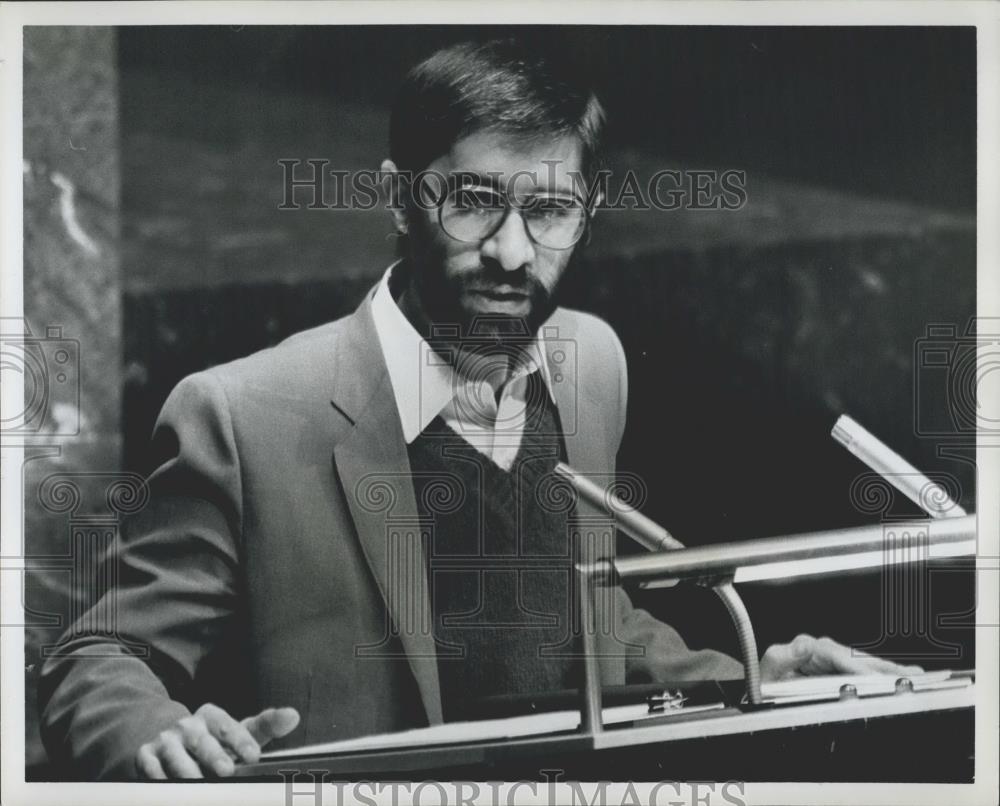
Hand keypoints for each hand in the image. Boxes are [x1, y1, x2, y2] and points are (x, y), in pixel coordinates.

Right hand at [135, 704, 299, 778]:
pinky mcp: (146, 755)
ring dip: (186, 771)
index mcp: (211, 716)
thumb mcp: (239, 732)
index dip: (242, 740)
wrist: (169, 741)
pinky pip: (151, 767)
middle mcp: (188, 725)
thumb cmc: (214, 741)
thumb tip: (293, 715)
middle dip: (214, 755)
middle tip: (227, 770)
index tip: (255, 755)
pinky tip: (168, 787)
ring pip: (176, 756)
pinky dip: (159, 777)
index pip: (229, 725)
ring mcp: (165, 740)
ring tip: (197, 784)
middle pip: (202, 740)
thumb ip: (265, 726)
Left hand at [760, 634, 922, 681]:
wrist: (763, 688)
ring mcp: (834, 660)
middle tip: (912, 676)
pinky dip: (885, 677)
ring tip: (917, 678)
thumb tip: (804, 645)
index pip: (837, 655)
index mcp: (807, 647)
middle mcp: (823, 650)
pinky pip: (866, 673)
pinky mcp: (841, 671)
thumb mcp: (768, 669)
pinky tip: (904, 679)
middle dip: (885, 668)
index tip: (874, 678)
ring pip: (866, 665)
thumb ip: (782, 656)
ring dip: (891, 672)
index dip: (858, 666)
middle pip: (859, 659)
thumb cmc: (765, 680)